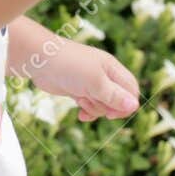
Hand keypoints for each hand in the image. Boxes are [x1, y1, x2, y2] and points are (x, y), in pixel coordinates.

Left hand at [22, 39, 141, 121]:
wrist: (39, 60)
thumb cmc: (69, 66)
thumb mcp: (95, 82)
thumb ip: (114, 96)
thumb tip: (134, 107)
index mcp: (112, 68)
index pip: (131, 89)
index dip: (127, 104)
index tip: (113, 113)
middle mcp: (104, 75)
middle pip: (118, 99)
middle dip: (108, 107)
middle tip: (93, 104)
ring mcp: (90, 83)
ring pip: (103, 104)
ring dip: (95, 108)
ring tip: (82, 101)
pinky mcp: (78, 90)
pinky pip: (90, 105)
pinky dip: (87, 111)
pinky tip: (80, 115)